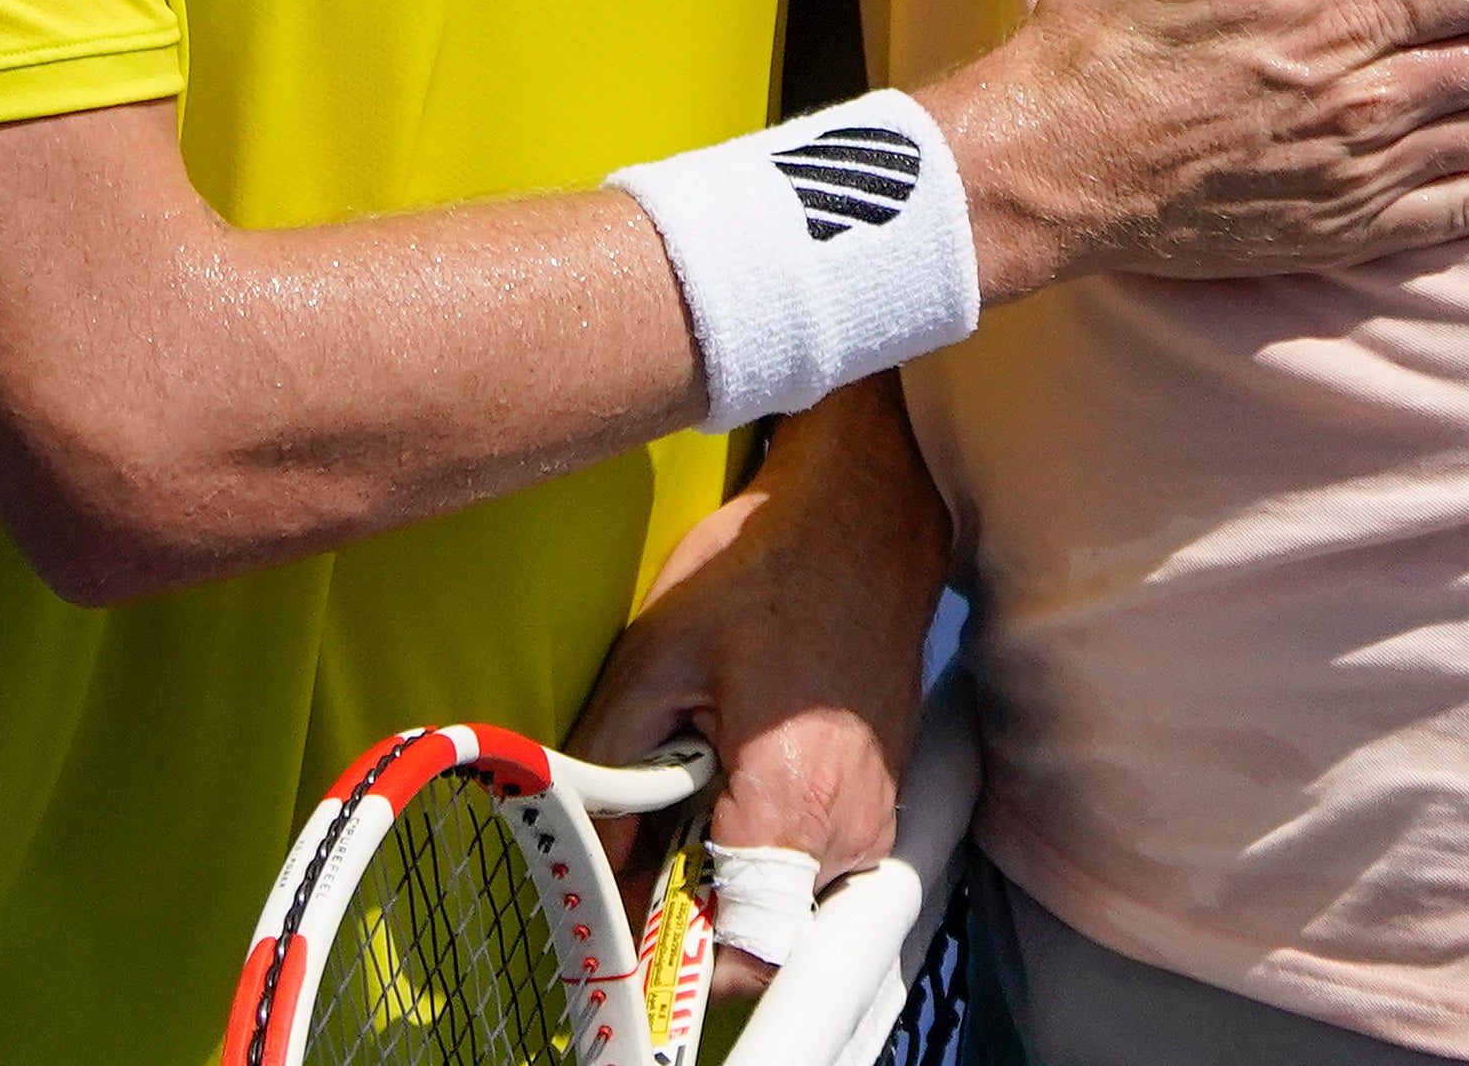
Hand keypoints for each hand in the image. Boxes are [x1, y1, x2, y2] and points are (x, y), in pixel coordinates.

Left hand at [566, 383, 944, 1002]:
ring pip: (779, 894)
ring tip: (691, 776)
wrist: (864, 517)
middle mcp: (848, 829)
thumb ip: (610, 769)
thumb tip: (588, 851)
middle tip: (638, 832)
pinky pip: (808, 854)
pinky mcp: (880, 795)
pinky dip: (761, 832)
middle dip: (685, 896)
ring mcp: (874, 815)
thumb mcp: (654, 658)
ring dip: (721, 861)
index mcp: (792, 804)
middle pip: (753, 930)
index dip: (669, 947)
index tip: (622, 913)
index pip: (737, 952)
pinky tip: (732, 763)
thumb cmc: (765, 572)